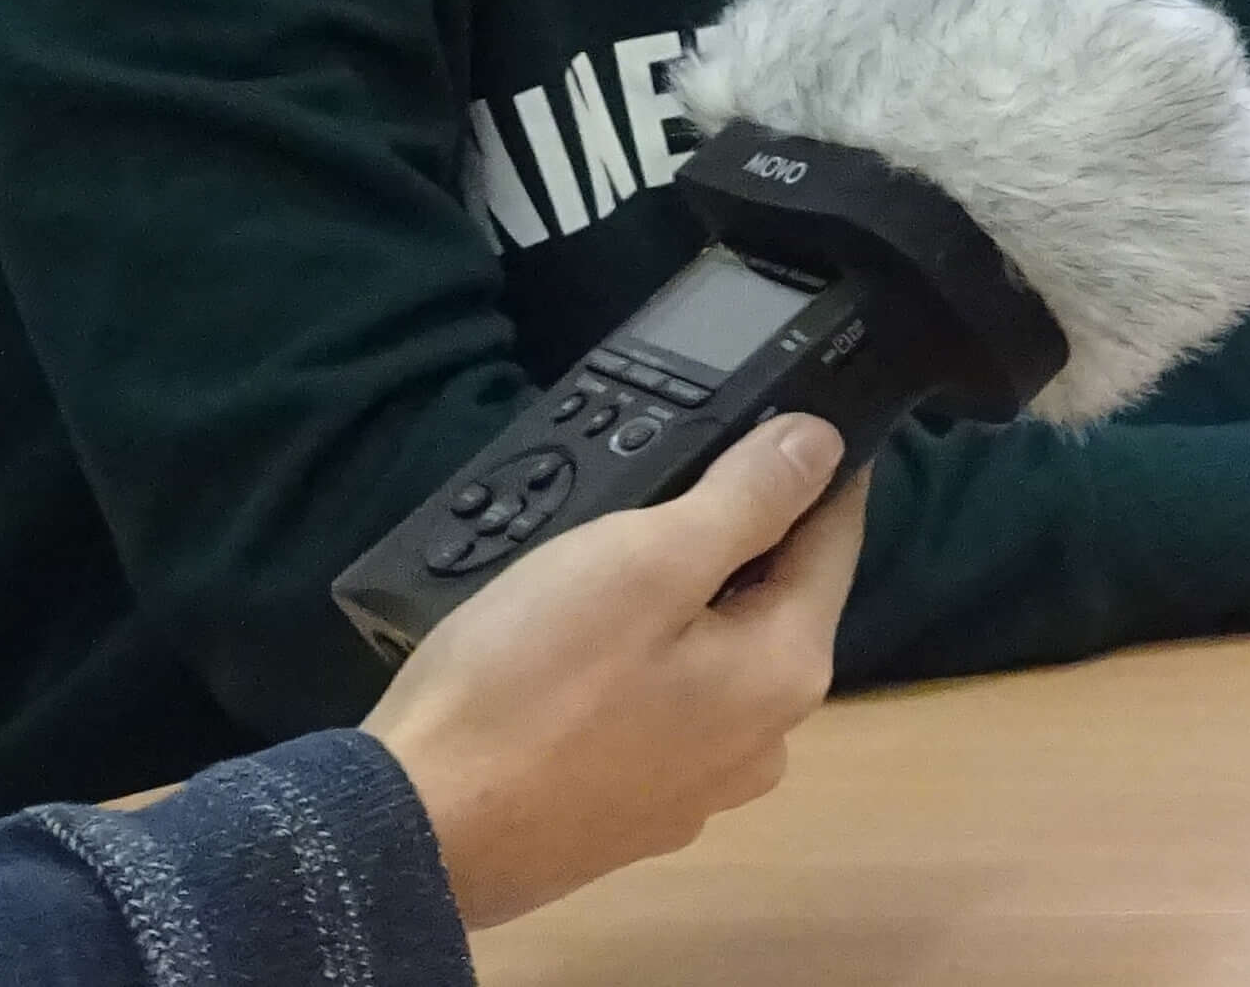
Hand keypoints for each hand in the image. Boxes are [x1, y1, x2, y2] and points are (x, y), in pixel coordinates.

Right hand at [362, 412, 865, 929]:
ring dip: (678, 606)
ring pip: (713, 658)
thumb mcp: (642, 560)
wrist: (414, 832)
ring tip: (603, 560)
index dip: (810, 469)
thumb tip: (826, 443)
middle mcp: (766, 740)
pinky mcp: (629, 816)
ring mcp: (696, 789)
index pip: (835, 538)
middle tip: (660, 484)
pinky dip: (634, 669)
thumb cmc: (531, 685)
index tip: (778, 417)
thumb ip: (747, 498)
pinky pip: (658, 712)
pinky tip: (573, 652)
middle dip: (733, 540)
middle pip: (774, 601)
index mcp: (789, 672)